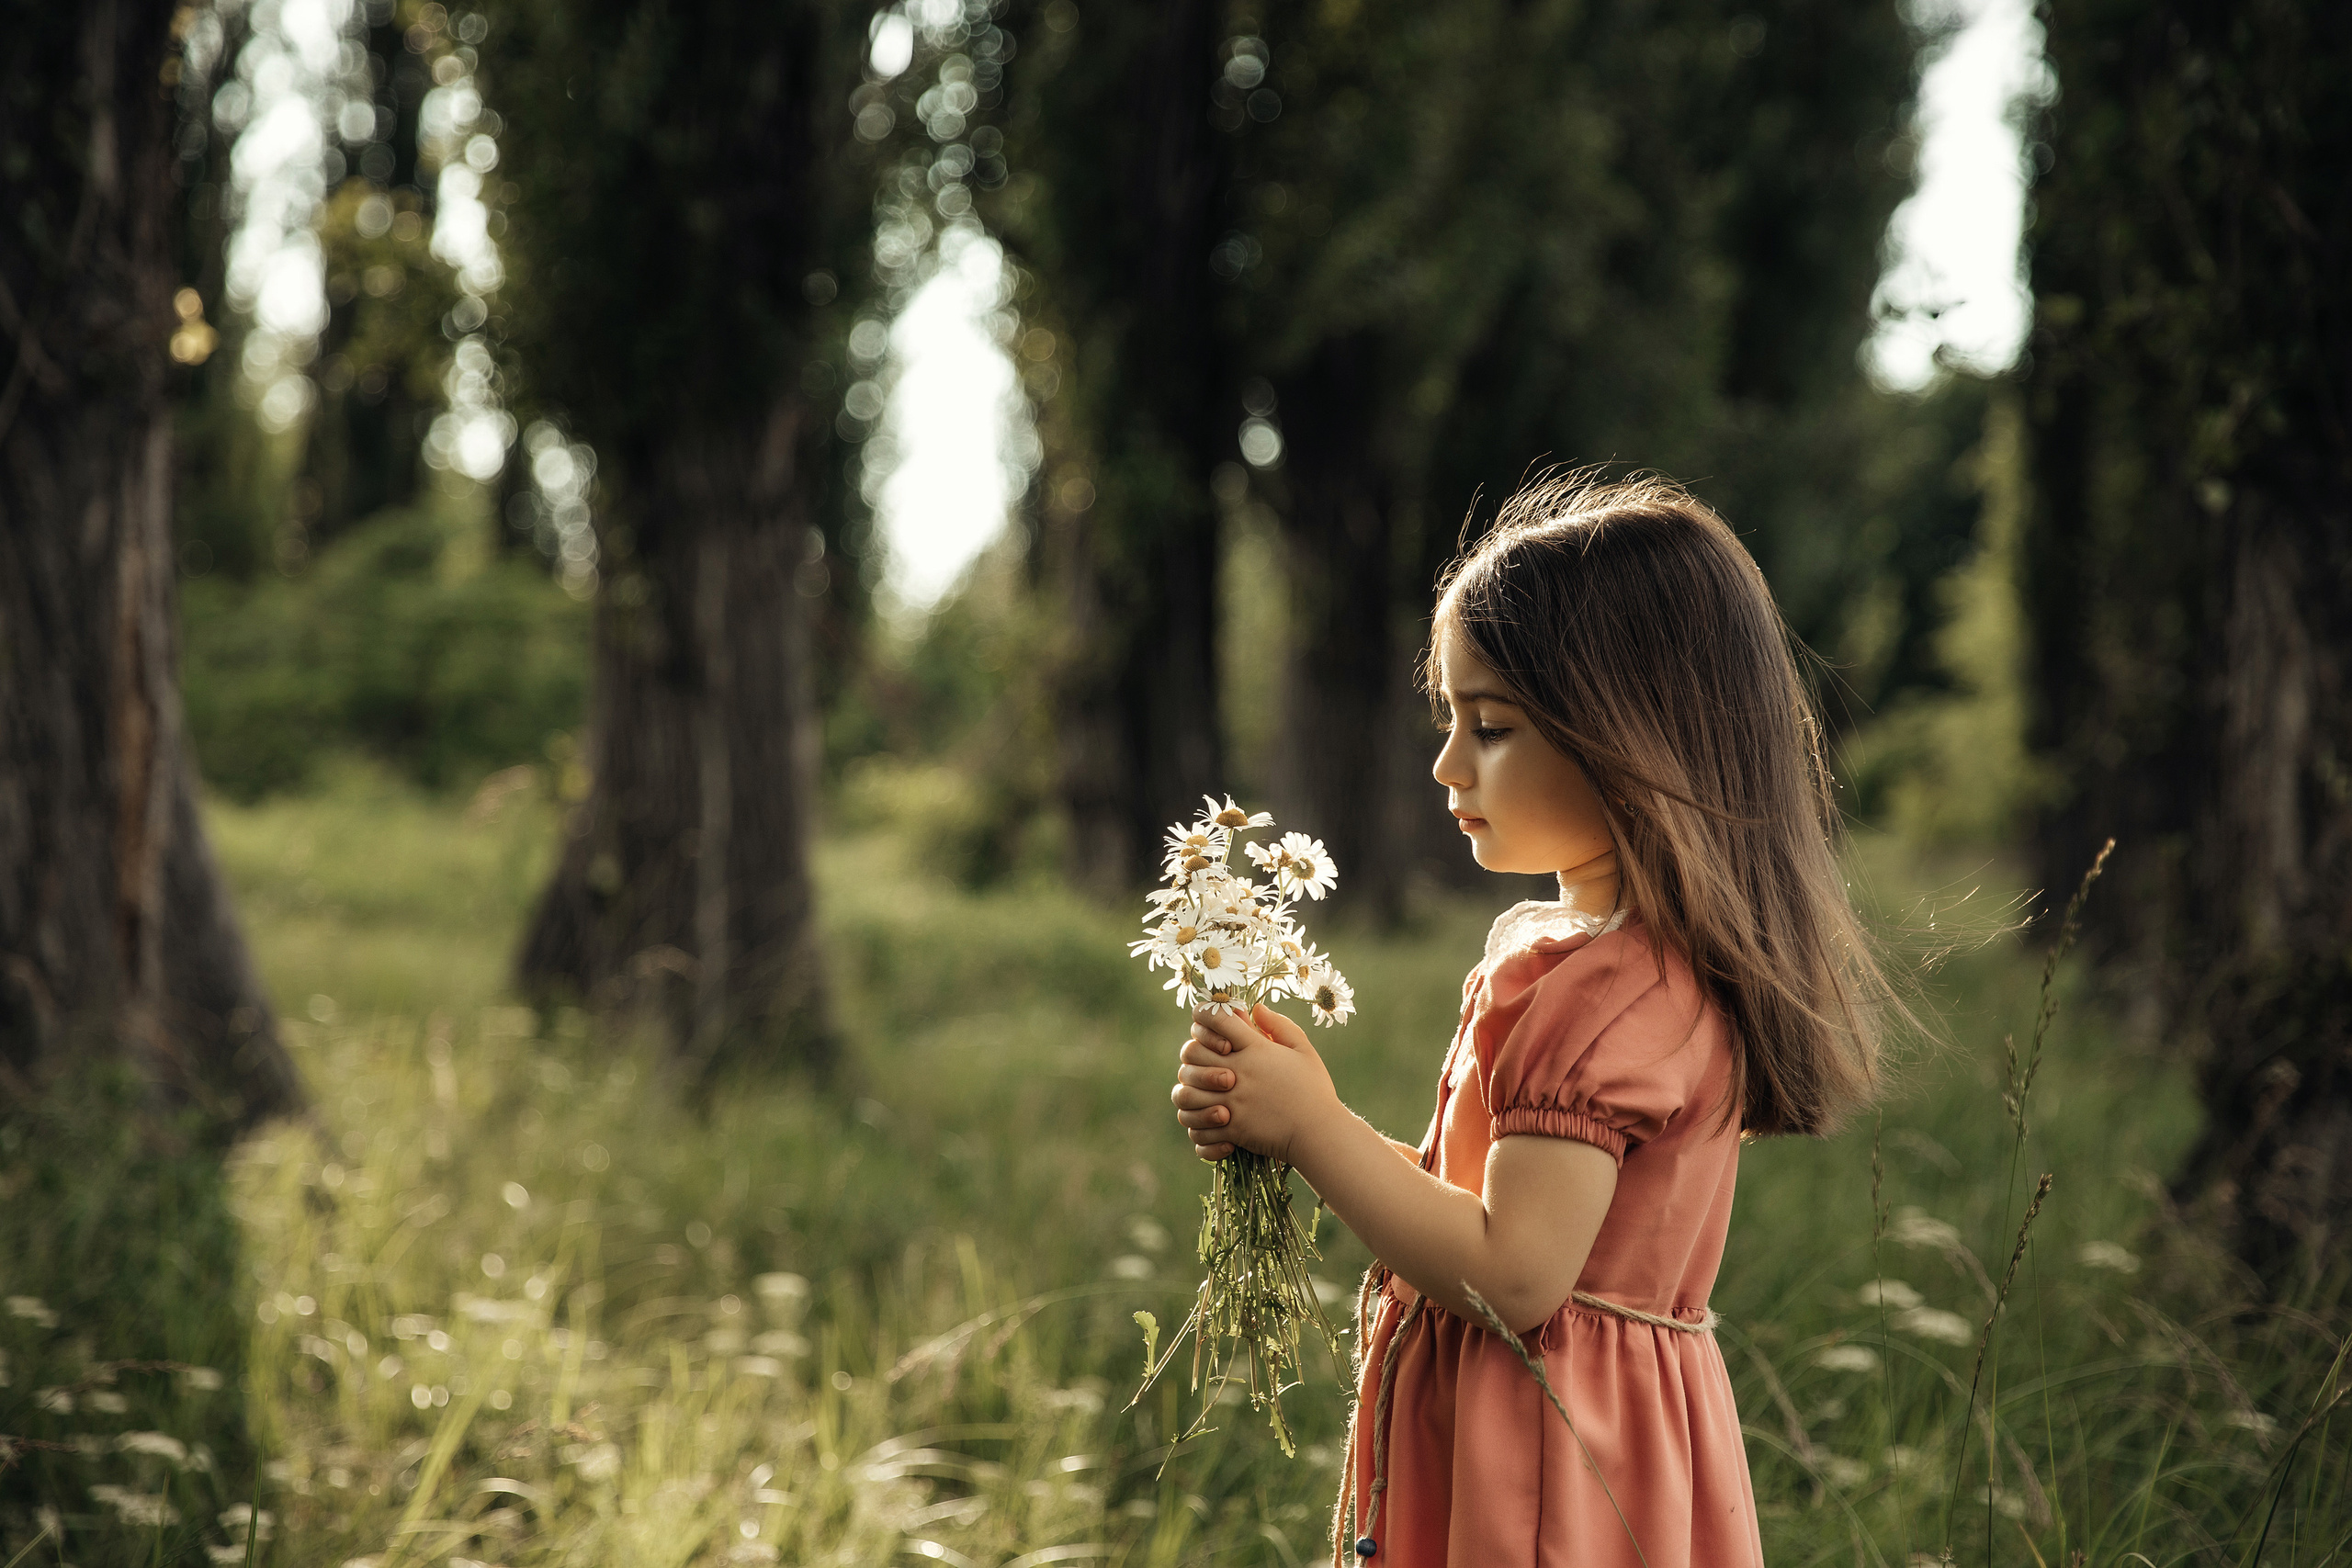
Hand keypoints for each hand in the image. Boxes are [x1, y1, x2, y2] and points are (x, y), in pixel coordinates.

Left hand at [1168, 1003, 1337, 1163]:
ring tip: (1204, 1093)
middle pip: (1191, 1052)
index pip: (1216, 1019)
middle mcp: (1238, 1073)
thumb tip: (1256, 1008)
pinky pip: (1196, 1127)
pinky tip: (1212, 1122)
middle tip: (1205, 1059)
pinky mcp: (1230, 1129)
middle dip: (1192, 1051)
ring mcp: (1231, 1103)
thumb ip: (1280, 1026)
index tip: (1204, 1017)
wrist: (1319, 1133)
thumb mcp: (1303, 1050)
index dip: (1204, 1013)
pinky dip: (1198, 1126)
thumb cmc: (1314, 1090)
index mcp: (1255, 1049)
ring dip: (1189, 1090)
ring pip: (1185, 1092)